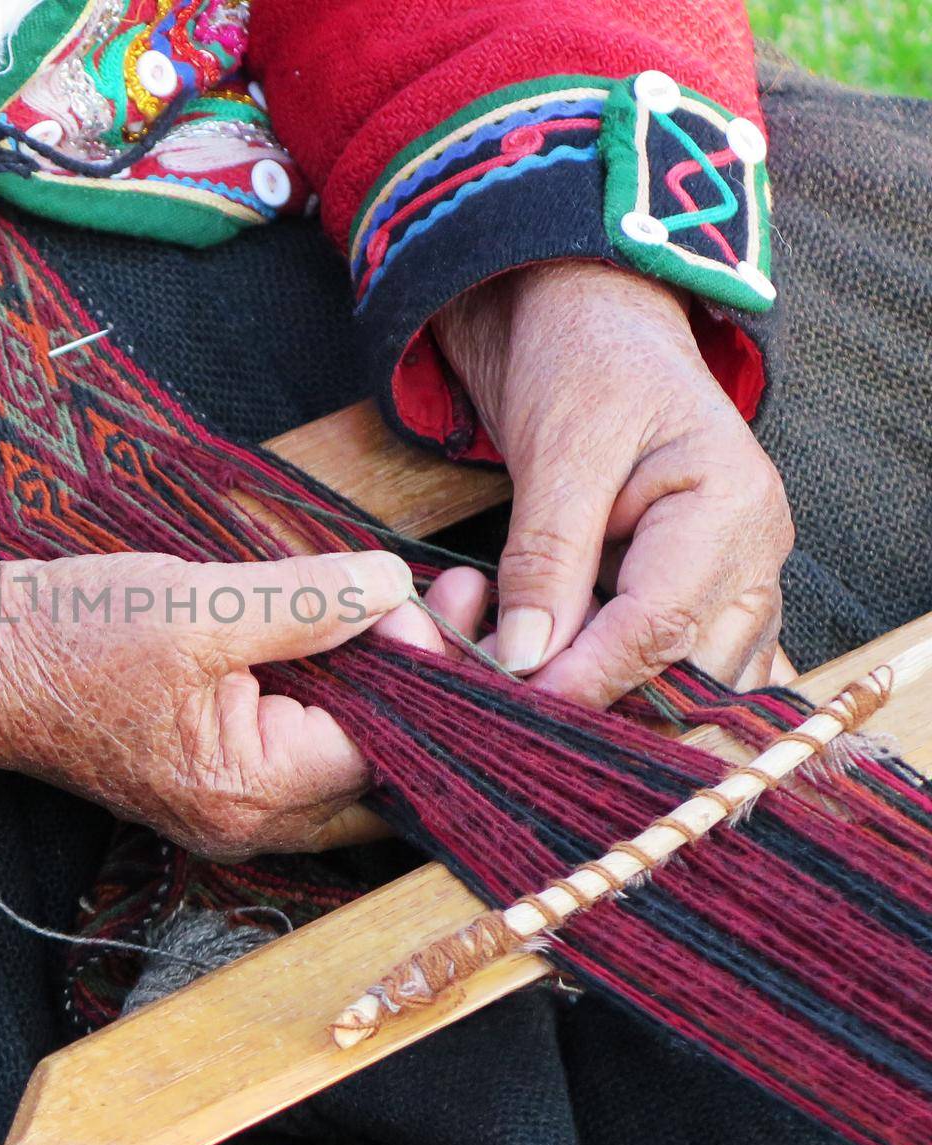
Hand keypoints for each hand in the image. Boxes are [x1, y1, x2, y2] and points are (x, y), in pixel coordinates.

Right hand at [0, 535, 424, 858]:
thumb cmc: (70, 633)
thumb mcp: (198, 601)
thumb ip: (306, 601)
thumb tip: (395, 590)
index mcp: (246, 789)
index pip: (385, 749)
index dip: (419, 672)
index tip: (421, 597)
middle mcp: (248, 820)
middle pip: (380, 771)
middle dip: (423, 688)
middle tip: (445, 605)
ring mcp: (230, 806)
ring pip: (348, 762)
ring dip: (384, 688)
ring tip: (406, 610)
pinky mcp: (215, 779)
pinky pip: (304, 751)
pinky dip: (338, 697)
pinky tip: (348, 636)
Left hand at [434, 261, 794, 706]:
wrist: (595, 329)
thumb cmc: (583, 366)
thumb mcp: (557, 448)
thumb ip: (546, 555)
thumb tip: (526, 656)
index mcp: (731, 510)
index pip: (662, 628)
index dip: (587, 676)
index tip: (516, 702)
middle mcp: (753, 562)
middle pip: (688, 679)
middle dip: (599, 701)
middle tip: (504, 699)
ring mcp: (736, 591)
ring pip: (686, 694)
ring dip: (605, 702)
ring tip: (517, 678)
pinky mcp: (702, 608)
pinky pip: (675, 678)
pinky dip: (616, 689)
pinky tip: (552, 673)